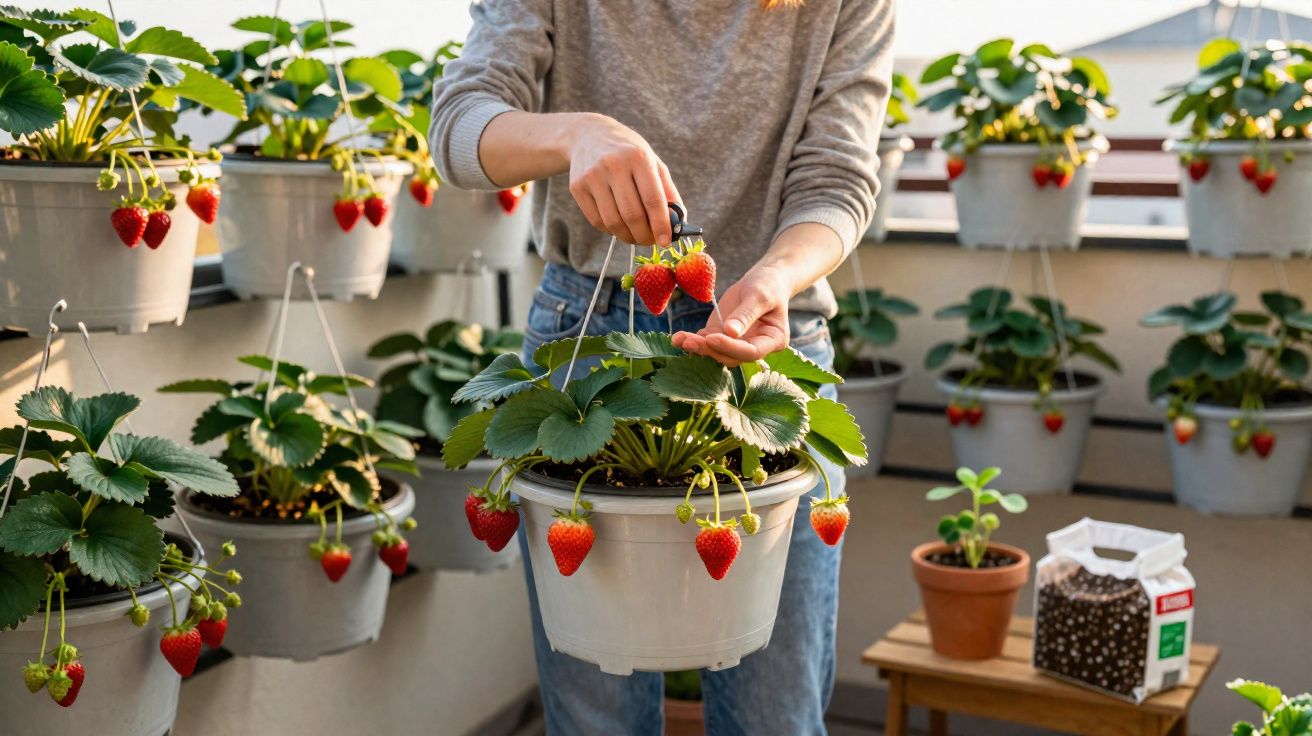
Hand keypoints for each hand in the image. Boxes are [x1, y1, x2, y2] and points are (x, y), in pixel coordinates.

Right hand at [568, 114, 680, 245]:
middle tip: (650, 242)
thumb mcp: (652, 162)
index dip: (661, 225)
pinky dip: (611, 230)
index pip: (652, 199)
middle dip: (644, 235)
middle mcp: (613, 165)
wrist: (589, 135)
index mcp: (638, 157)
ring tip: (635, 236)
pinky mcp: (577, 187)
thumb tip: (677, 224)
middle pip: (631, 215)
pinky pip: (597, 220)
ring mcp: (592, 176)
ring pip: (613, 222)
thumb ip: (667, 191)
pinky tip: (618, 225)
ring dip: (627, 236)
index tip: (666, 242)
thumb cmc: (628, 152)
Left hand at [672, 266, 792, 366]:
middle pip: (731, 357)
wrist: (762, 280)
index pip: (751, 352)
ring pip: (716, 353)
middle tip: (690, 341)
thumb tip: (730, 332)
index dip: (731, 348)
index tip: (713, 337)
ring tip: (679, 340)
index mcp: (773, 340)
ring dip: (697, 348)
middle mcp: (754, 347)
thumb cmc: (767, 285)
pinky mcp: (721, 336)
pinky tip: (678, 338)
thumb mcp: (760, 295)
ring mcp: (736, 344)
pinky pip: (706, 343)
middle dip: (709, 350)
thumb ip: (746, 314)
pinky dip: (692, 340)